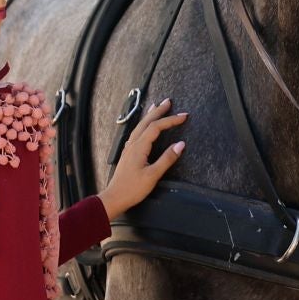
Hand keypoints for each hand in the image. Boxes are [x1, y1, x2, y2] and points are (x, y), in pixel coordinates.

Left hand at [99, 99, 188, 217]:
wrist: (114, 197)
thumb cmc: (133, 188)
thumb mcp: (153, 175)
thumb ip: (167, 158)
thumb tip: (181, 144)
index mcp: (139, 147)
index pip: (156, 128)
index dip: (170, 120)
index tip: (184, 116)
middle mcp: (133, 144)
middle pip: (146, 122)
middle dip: (158, 111)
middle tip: (169, 101)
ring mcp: (129, 148)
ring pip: (140, 126)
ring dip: (149, 116)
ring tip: (156, 107)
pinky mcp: (128, 153)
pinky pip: (136, 132)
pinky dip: (143, 125)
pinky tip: (144, 126)